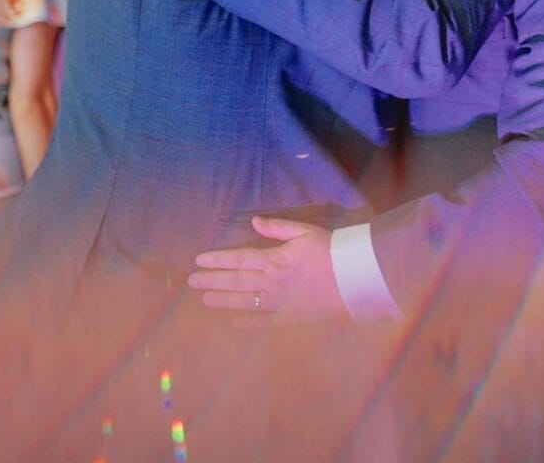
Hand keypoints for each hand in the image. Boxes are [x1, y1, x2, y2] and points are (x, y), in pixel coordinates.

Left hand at [188, 216, 347, 322]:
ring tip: (205, 298)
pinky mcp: (288, 318)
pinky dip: (248, 323)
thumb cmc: (329, 250)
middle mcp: (271, 283)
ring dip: (223, 300)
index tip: (199, 260)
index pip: (238, 259)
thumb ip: (277, 227)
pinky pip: (263, 322)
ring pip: (244, 302)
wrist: (351, 277)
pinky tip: (234, 322)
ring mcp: (278, 302)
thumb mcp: (303, 231)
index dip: (218, 260)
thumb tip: (254, 220)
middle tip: (192, 281)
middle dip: (212, 280)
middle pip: (236, 281)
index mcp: (274, 259)